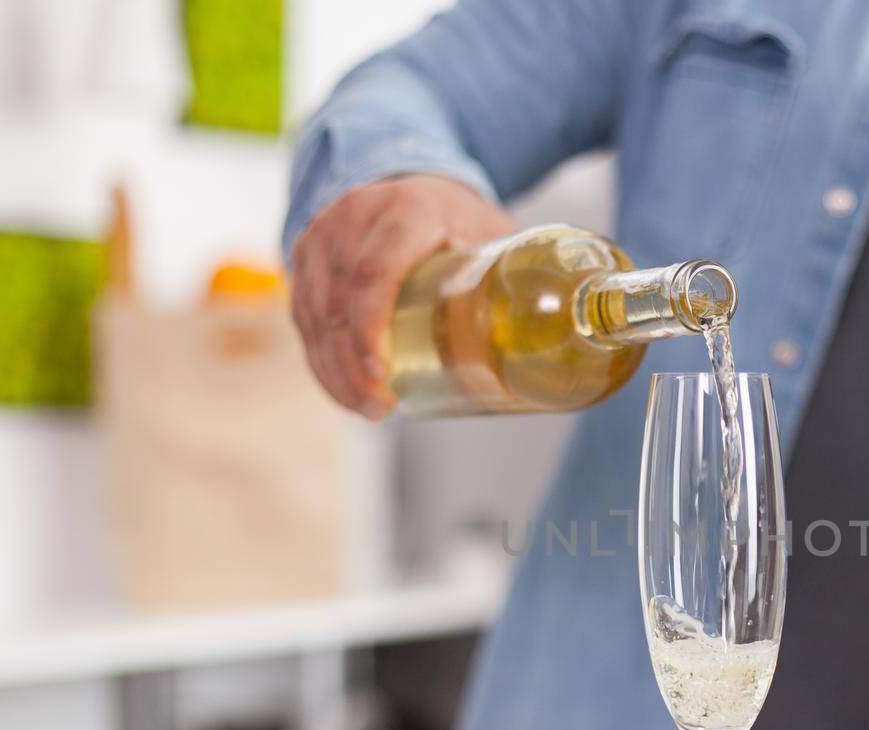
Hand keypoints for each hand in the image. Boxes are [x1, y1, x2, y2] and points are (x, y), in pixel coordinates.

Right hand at [289, 175, 515, 417]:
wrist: (411, 181)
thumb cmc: (459, 217)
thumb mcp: (491, 232)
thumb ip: (518, 273)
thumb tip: (564, 330)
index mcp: (406, 209)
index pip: (375, 272)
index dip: (372, 327)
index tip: (382, 374)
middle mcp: (354, 216)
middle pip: (339, 301)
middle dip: (354, 365)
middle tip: (381, 408)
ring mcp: (323, 235)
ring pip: (314, 314)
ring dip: (334, 371)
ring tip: (369, 409)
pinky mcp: (305, 257)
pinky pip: (303, 315)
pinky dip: (320, 359)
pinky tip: (343, 391)